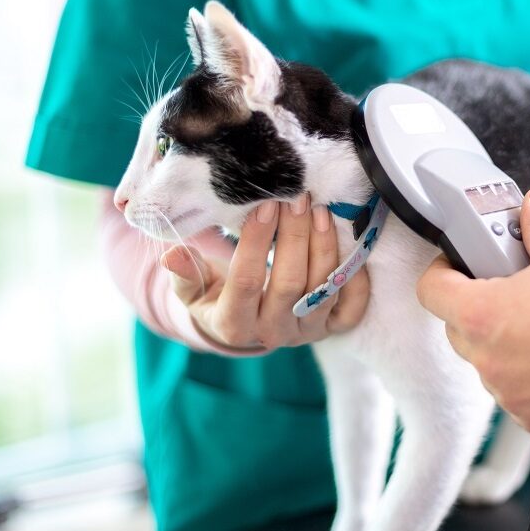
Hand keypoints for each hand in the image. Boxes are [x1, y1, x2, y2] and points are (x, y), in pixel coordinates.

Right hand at [160, 194, 369, 350]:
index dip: (256, 242)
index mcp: (233, 325)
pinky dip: (356, 278)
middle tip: (297, 198)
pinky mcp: (331, 329)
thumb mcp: (192, 291)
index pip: (246, 281)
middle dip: (294, 236)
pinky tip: (349, 244)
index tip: (264, 205)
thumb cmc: (215, 298)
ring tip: (319, 210)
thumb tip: (173, 256)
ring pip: (322, 290)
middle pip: (289, 283)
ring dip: (324, 247)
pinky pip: (352, 308)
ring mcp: (305, 332)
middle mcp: (272, 333)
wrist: (244, 329)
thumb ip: (184, 274)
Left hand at [416, 186, 529, 435]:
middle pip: (458, 329)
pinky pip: (518, 394)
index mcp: (482, 315)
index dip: (443, 272)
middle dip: (476, 307)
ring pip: (490, 364)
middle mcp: (489, 362)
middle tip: (509, 290)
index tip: (460, 265)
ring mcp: (512, 396)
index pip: (431, 291)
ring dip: (505, 345)